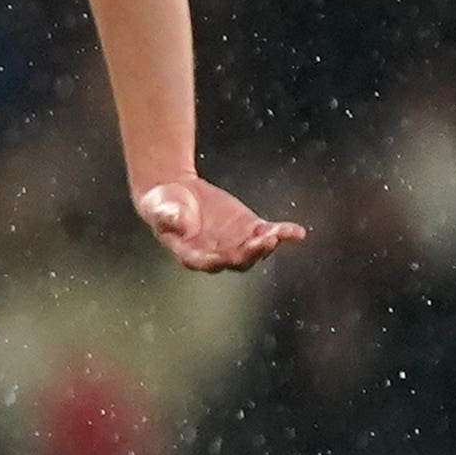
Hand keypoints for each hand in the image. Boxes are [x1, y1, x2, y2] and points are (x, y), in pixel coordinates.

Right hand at [137, 177, 304, 272]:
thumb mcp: (159, 208)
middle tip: (264, 241)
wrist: (176, 191)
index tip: (224, 256)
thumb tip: (181, 223)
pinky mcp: (249, 229)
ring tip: (279, 234)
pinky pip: (269, 233)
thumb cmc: (162, 203)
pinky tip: (296, 231)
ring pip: (256, 250)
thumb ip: (168, 216)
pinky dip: (284, 233)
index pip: (206, 263)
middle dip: (252, 253)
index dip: (217, 261)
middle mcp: (217, 253)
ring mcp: (236, 243)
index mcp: (191, 254)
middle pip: (238, 260)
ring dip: (268, 244)